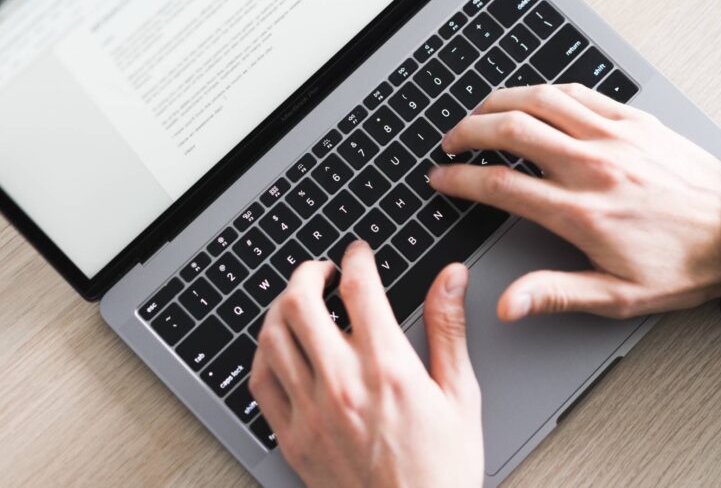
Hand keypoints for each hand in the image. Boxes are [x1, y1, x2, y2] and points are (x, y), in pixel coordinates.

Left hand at [249, 243, 482, 486]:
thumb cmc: (442, 469)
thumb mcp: (460, 395)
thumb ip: (449, 329)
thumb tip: (451, 279)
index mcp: (389, 369)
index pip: (359, 288)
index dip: (357, 259)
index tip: (359, 254)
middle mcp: (343, 384)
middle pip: (301, 303)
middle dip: (309, 272)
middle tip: (322, 269)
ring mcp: (311, 412)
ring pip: (273, 337)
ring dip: (282, 307)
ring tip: (298, 301)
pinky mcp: (292, 438)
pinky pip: (260, 382)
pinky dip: (266, 353)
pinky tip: (281, 347)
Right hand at [429, 83, 720, 320]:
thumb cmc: (683, 266)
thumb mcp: (617, 296)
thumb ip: (555, 294)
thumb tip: (508, 304)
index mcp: (581, 211)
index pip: (501, 185)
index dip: (460, 179)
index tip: (441, 178)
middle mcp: (592, 166)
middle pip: (511, 130)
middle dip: (469, 130)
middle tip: (451, 141)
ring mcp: (615, 136)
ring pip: (541, 100)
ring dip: (500, 101)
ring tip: (479, 112)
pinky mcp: (636, 120)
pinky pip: (580, 93)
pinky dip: (546, 91)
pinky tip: (532, 99)